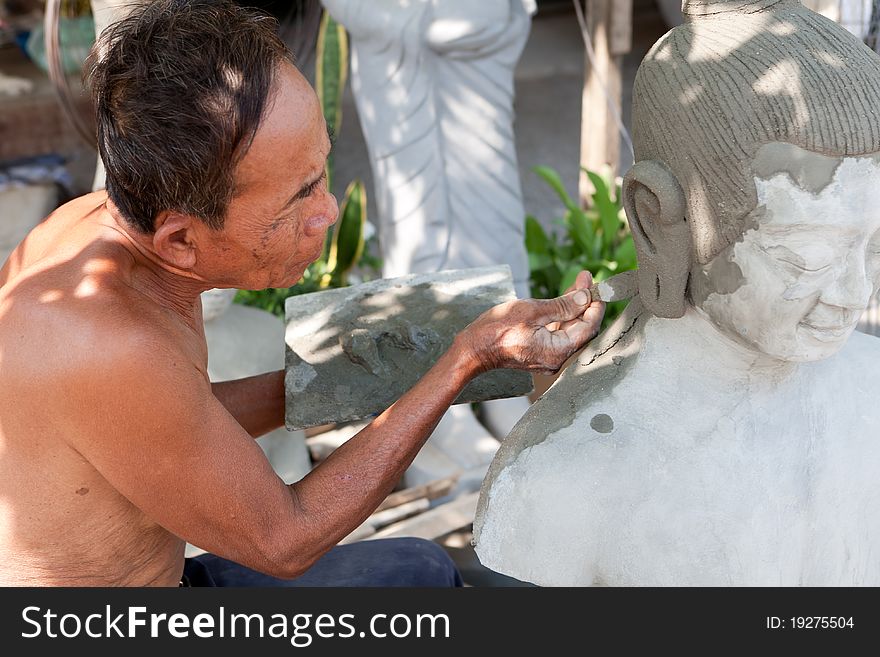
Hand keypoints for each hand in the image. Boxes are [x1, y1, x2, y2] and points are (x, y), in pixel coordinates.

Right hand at [460, 271, 604, 374]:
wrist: (473, 348)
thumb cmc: (497, 330)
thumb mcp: (531, 311)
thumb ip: (562, 305)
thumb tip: (585, 298)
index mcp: (558, 351)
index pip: (589, 327)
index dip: (595, 304)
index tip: (595, 284)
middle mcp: (557, 358)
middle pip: (581, 328)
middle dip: (585, 302)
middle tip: (586, 278)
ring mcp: (548, 357)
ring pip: (570, 329)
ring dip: (574, 307)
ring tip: (577, 284)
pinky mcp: (540, 352)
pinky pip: (557, 333)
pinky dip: (562, 317)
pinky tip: (564, 301)